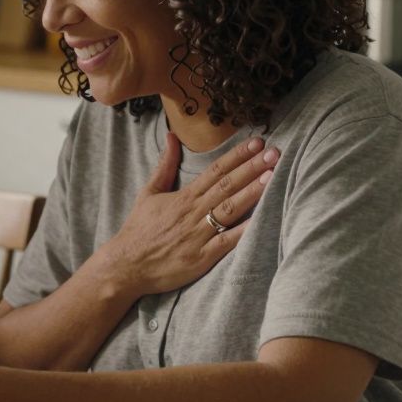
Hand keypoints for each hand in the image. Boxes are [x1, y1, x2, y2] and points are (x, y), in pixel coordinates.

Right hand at [102, 132, 277, 297]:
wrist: (126, 265)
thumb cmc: (139, 229)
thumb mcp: (148, 193)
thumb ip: (164, 165)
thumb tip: (171, 136)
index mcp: (183, 196)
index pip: (214, 171)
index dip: (237, 156)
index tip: (256, 142)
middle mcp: (193, 212)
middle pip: (227, 185)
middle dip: (252, 168)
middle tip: (274, 152)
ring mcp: (198, 235)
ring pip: (230, 209)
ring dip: (252, 192)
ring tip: (272, 176)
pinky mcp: (201, 257)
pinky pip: (227, 242)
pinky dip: (244, 231)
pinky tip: (262, 220)